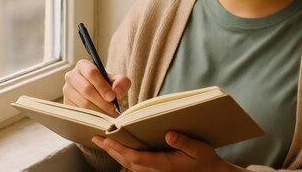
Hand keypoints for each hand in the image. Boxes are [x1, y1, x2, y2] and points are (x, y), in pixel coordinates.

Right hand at [63, 59, 130, 115]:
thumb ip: (122, 82)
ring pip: (83, 103)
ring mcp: (67, 91)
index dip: (102, 86)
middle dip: (102, 101)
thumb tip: (117, 92)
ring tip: (109, 115)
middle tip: (113, 109)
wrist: (100, 97)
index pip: (91, 72)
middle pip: (87, 89)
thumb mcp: (118, 81)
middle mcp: (71, 76)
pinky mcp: (66, 105)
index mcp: (83, 65)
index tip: (112, 97)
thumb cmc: (108, 86)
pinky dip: (92, 117)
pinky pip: (79, 113)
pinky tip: (100, 118)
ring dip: (99, 111)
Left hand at [92, 131, 244, 171]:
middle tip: (96, 139)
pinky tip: (121, 150)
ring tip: (104, 142)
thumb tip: (168, 134)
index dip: (119, 149)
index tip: (106, 140)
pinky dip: (125, 158)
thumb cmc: (205, 161)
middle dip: (111, 150)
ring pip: (130, 166)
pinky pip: (136, 166)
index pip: (136, 158)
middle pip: (127, 162)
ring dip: (116, 154)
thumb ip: (183, 142)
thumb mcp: (199, 148)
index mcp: (164, 165)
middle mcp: (156, 171)